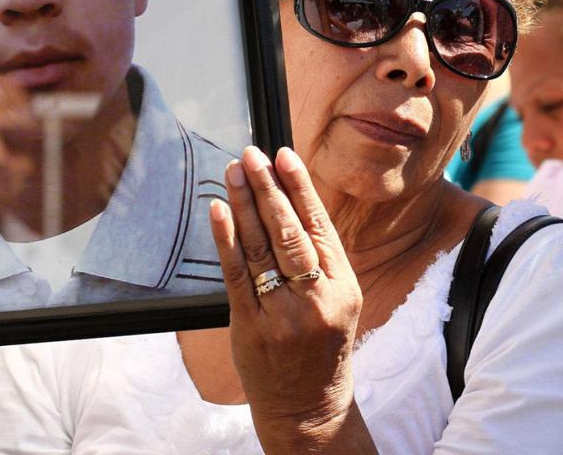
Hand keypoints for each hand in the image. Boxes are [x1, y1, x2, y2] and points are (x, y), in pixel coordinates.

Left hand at [210, 146, 372, 452]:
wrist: (308, 406)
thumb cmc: (323, 347)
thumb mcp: (340, 301)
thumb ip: (322, 259)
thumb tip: (291, 202)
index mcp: (343, 286)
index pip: (319, 225)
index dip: (300, 187)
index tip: (284, 156)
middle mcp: (316, 298)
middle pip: (289, 231)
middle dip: (268, 187)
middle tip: (252, 155)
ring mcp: (282, 314)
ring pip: (260, 247)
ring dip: (244, 204)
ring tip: (234, 172)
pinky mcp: (251, 327)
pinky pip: (235, 274)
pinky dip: (226, 238)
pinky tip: (219, 211)